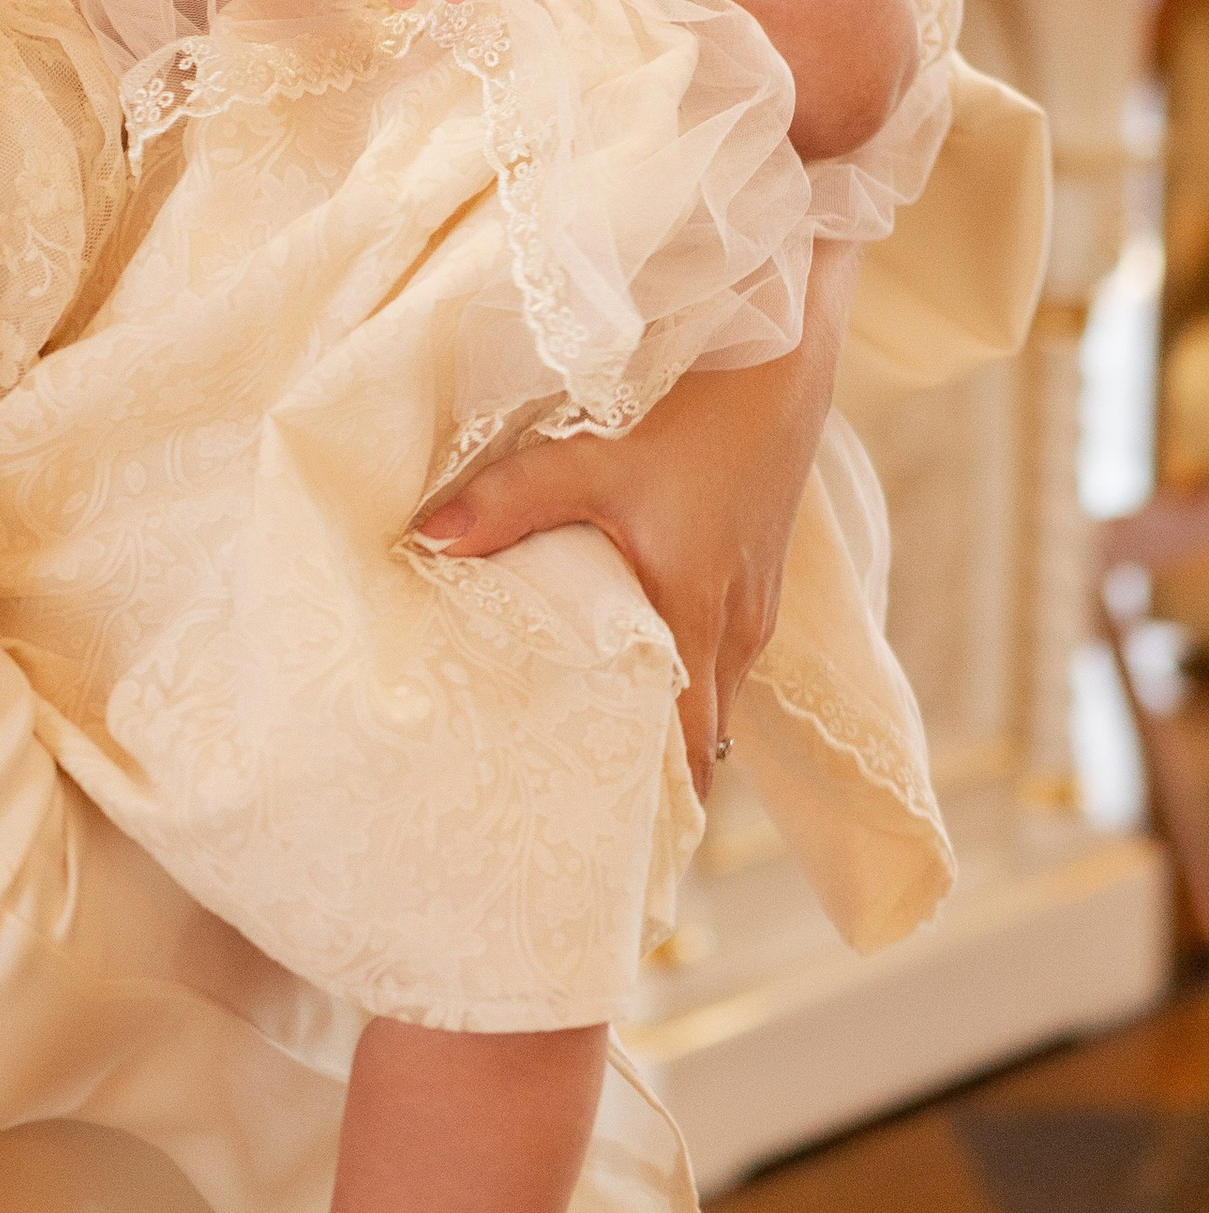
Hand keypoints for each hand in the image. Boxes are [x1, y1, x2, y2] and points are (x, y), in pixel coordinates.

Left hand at [414, 248, 853, 793]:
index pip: (686, 749)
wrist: (787, 353)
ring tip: (600, 757)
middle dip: (651, 777)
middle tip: (586, 818)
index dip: (655, 806)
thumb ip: (509, 504)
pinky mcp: (755, 571)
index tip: (615, 859)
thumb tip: (426, 545)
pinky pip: (721, 651)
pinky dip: (683, 673)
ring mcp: (754, 602)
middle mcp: (737, 629)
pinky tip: (635, 664)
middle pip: (699, 733)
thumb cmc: (696, 411)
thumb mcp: (594, 456)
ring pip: (710, 691)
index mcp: (699, 619)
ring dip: (668, 721)